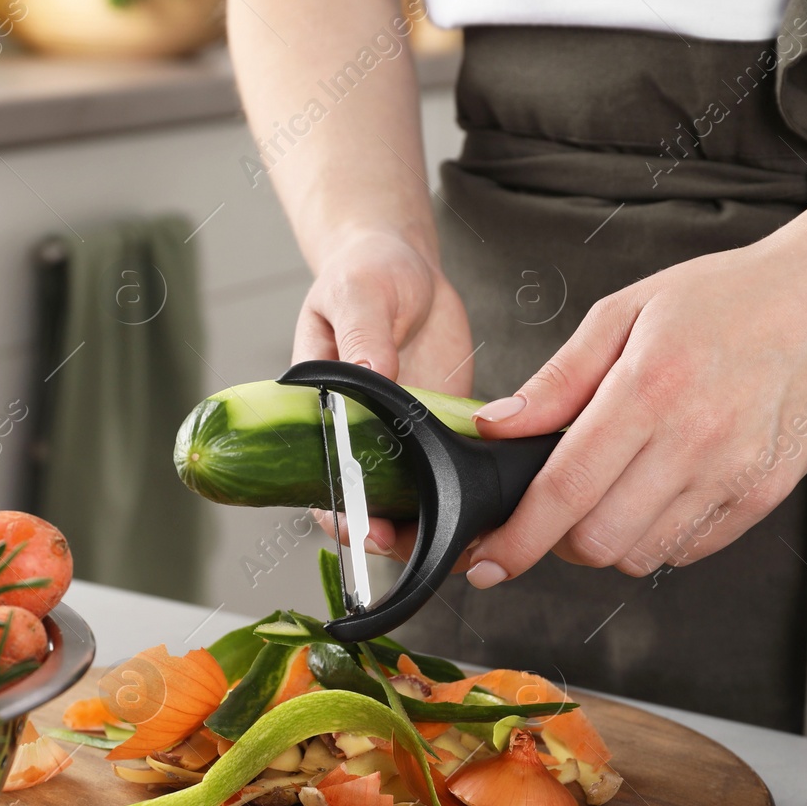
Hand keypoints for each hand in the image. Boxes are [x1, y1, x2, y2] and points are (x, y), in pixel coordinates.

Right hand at [295, 228, 474, 560]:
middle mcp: (359, 433)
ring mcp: (401, 436)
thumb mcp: (359, 295)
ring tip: (454, 535)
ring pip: (411, 499)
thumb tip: (370, 377)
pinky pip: (451, 469)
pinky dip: (465, 491)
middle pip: (366, 504)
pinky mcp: (441, 428)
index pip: (319, 477)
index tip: (361, 527)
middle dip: (385, 533)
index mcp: (321, 409)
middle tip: (406, 542)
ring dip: (429, 523)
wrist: (407, 263)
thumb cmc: (366, 272)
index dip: (338, 513)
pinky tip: (487, 501)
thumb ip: (364, 337)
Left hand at [462, 214, 806, 585]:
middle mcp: (695, 439)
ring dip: (606, 540)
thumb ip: (557, 379)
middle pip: (596, 540)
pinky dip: (656, 537)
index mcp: (648, 388)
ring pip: (639, 555)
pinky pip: (687, 550)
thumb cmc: (723, 298)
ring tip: (610, 493)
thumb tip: (496, 427)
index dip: (517, 537)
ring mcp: (735, 474)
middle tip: (554, 509)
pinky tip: (658, 491)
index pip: (564, 488)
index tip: (485, 561)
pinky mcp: (765, 496)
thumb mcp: (625, 313)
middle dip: (557, 540)